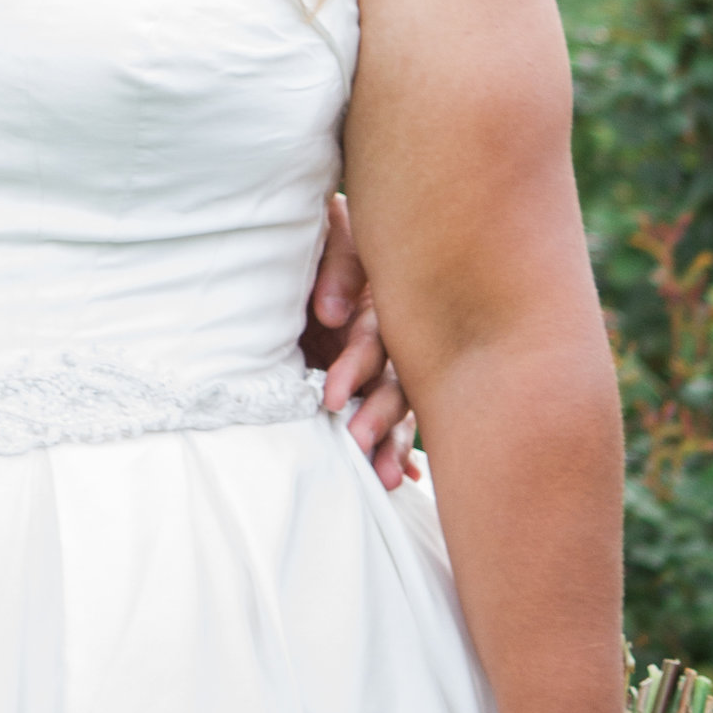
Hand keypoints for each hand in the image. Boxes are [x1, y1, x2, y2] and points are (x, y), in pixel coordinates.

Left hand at [303, 194, 418, 491]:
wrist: (302, 232)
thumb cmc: (320, 230)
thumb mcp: (330, 230)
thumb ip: (337, 265)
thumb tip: (331, 314)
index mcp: (383, 300)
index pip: (376, 340)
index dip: (357, 367)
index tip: (330, 395)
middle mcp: (389, 336)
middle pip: (395, 381)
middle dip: (378, 418)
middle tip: (358, 446)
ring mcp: (381, 362)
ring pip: (395, 405)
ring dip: (391, 442)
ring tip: (385, 479)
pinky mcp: (366, 381)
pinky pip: (389, 418)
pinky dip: (397, 447)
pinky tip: (411, 482)